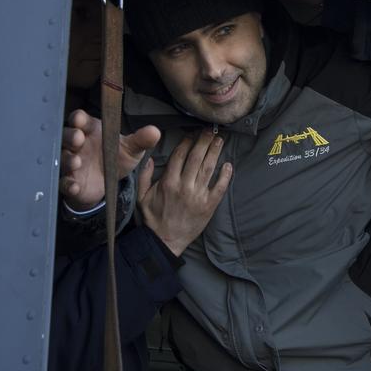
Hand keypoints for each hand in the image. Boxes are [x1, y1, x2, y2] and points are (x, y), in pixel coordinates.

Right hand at [60, 110, 160, 207]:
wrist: (109, 184)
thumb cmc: (116, 158)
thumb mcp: (131, 149)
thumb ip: (140, 140)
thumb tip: (155, 131)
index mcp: (90, 130)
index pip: (80, 120)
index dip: (78, 119)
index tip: (80, 120)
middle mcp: (76, 145)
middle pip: (67, 136)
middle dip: (70, 136)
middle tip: (78, 138)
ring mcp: (71, 163)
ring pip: (63, 158)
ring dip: (68, 159)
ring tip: (77, 162)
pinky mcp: (70, 181)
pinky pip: (64, 182)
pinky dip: (68, 184)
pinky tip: (74, 186)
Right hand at [136, 129, 232, 256]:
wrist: (166, 240)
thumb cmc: (154, 218)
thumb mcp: (142, 197)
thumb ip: (144, 177)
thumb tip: (148, 159)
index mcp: (168, 182)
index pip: (179, 155)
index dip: (187, 141)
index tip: (192, 133)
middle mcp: (184, 186)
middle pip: (196, 157)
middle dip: (203, 141)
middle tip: (210, 130)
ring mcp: (198, 196)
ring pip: (208, 168)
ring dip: (215, 152)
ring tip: (219, 140)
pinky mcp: (209, 206)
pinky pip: (220, 187)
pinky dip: (225, 176)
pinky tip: (228, 165)